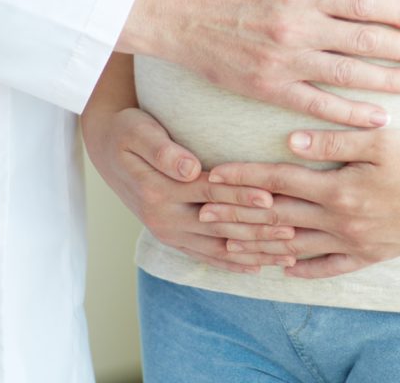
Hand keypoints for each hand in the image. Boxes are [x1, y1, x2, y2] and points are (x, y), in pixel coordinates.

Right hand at [80, 104, 301, 274]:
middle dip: (258, 230)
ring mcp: (167, 232)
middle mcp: (163, 218)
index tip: (272, 198)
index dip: (241, 196)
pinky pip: (206, 255)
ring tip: (288, 255)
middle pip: (219, 226)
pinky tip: (258, 267)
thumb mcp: (137, 131)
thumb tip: (190, 169)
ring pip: (217, 248)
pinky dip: (232, 262)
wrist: (105, 147)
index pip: (210, 194)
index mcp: (158, 190)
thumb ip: (163, 150)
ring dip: (253, 253)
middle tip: (294, 232)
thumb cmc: (126, 131)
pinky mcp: (171, 237)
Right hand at [117, 0, 399, 129]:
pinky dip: (349, 112)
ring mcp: (283, 61)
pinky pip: (316, 104)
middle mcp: (298, 26)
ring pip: (348, 75)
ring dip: (388, 82)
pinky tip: (378, 117)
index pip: (365, 3)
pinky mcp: (267, 88)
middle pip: (366, 41)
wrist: (170, 12)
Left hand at [206, 126, 399, 279]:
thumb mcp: (380, 139)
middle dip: (238, 213)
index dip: (243, 177)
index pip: (279, 181)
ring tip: (229, 242)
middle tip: (203, 211)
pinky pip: (330, 267)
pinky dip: (305, 267)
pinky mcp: (372, 254)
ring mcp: (355, 243)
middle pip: (278, 217)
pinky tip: (285, 266)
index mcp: (339, 187)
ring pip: (297, 246)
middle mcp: (341, 220)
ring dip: (261, 243)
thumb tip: (289, 139)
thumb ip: (333, 139)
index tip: (212, 174)